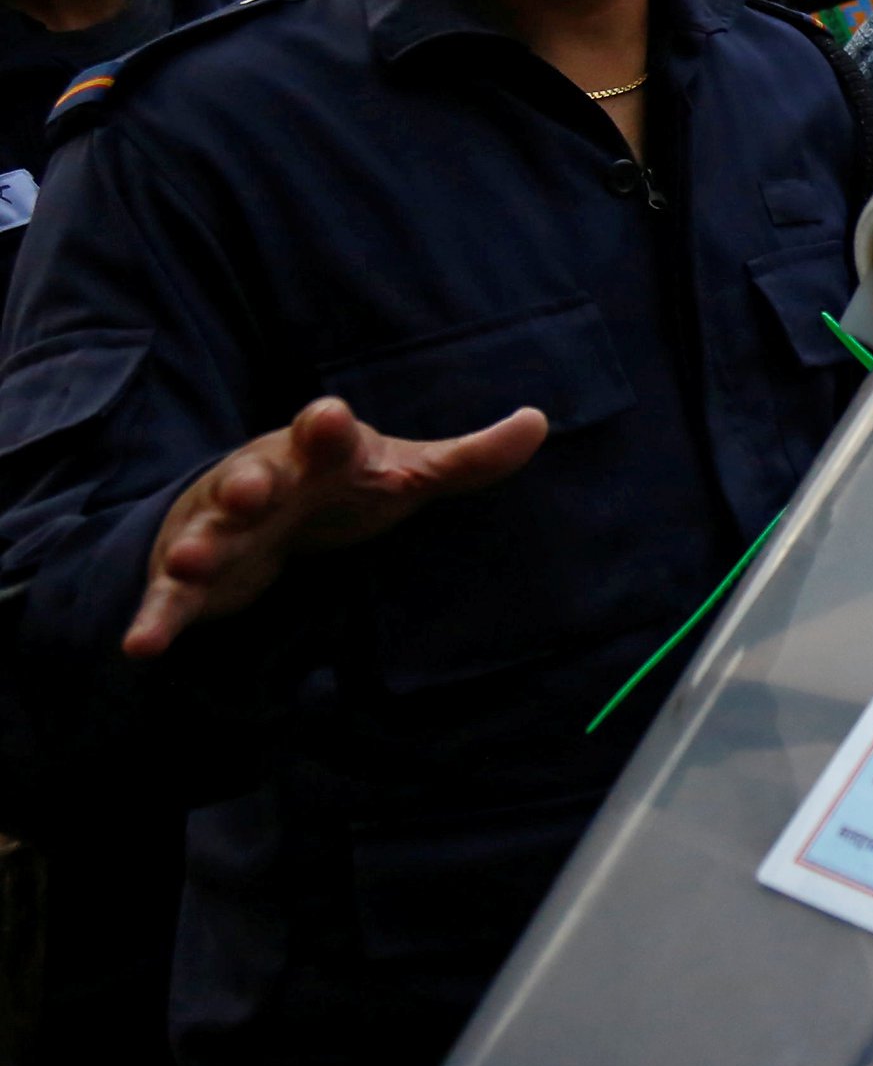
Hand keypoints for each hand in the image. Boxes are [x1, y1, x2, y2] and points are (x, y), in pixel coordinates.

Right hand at [126, 397, 548, 657]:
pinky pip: (172, 598)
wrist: (267, 507)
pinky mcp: (195, 577)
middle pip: (254, 477)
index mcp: (318, 452)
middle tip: (250, 491)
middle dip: (250, 483)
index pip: (325, 432)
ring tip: (190, 559)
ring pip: (205, 534)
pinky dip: (156, 619)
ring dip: (199, 545)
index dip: (327, 427)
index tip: (330, 419)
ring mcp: (222, 526)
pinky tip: (140, 646)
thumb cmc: (345, 484)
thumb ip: (469, 457)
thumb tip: (540, 423)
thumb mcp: (405, 472)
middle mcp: (263, 480)